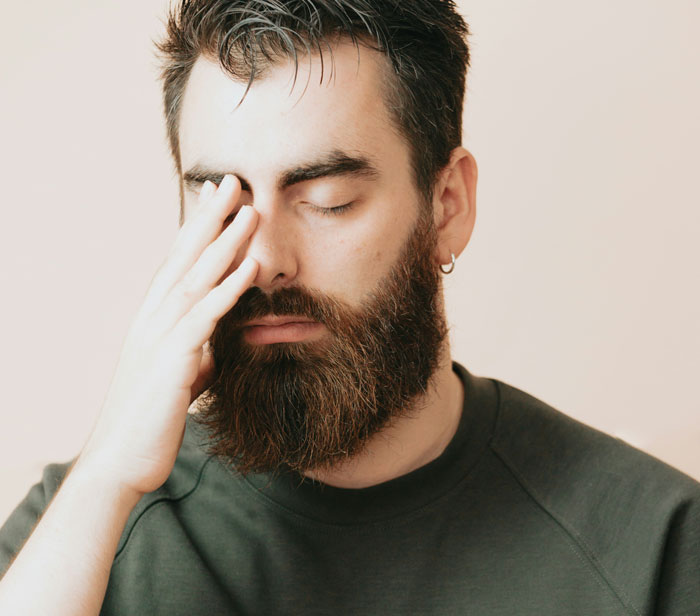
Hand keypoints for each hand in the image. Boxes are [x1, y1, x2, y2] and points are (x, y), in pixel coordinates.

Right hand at [74, 175, 257, 496]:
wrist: (121, 463)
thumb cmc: (149, 419)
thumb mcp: (179, 376)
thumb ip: (196, 352)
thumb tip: (215, 344)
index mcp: (153, 319)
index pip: (177, 262)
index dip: (198, 227)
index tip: (219, 197)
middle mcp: (151, 318)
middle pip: (183, 258)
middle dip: (210, 217)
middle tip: (233, 181)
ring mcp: (158, 337)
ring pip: (195, 279)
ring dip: (225, 243)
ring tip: (250, 211)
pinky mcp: (171, 363)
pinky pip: (204, 319)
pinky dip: (228, 291)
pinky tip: (249, 269)